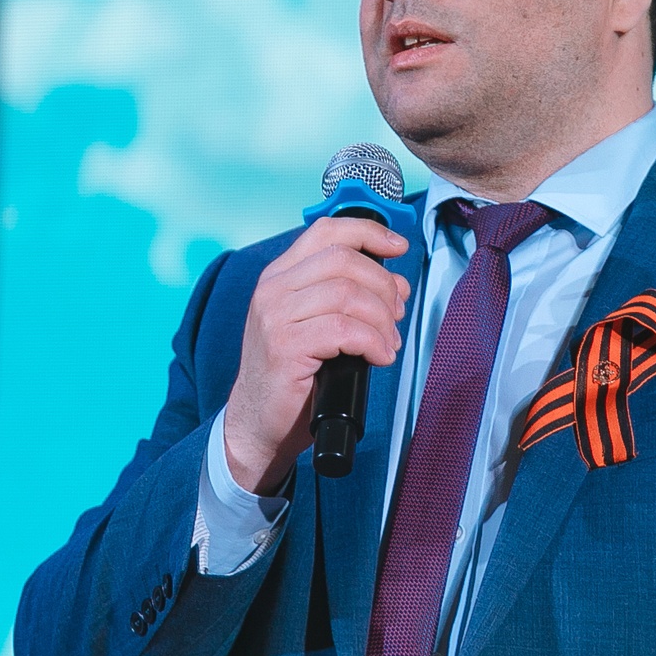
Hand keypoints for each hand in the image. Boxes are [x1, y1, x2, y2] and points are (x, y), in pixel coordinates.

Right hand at [221, 215, 411, 493]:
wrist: (258, 422)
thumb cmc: (292, 376)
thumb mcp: (316, 324)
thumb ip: (347, 297)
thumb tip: (396, 284)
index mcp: (280, 276)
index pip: (327, 232)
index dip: (369, 232)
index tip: (398, 247)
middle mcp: (273, 289)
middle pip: (344, 261)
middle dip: (383, 286)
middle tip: (396, 315)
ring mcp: (275, 317)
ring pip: (348, 295)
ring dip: (381, 320)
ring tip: (388, 343)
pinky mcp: (284, 347)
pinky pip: (344, 330)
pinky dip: (373, 342)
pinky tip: (379, 357)